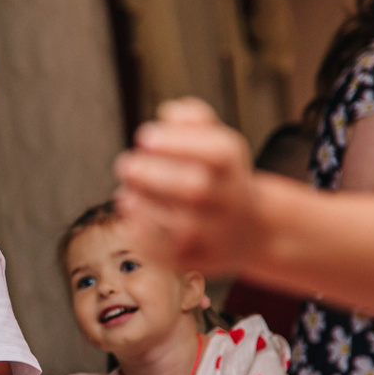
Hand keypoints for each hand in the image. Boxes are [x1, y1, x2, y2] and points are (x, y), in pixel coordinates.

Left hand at [114, 99, 264, 276]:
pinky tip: (131, 213)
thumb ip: (193, 117)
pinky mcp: (199, 260)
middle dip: (155, 176)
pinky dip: (145, 234)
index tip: (144, 137)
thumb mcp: (215, 139)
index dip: (179, 142)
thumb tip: (168, 114)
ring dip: (145, 206)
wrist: (248, 228)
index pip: (218, 152)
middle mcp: (230, 200)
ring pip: (182, 225)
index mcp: (233, 164)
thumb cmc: (219, 175)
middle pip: (197, 190)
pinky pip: (170, 253)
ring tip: (127, 191)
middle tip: (126, 165)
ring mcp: (216, 234)